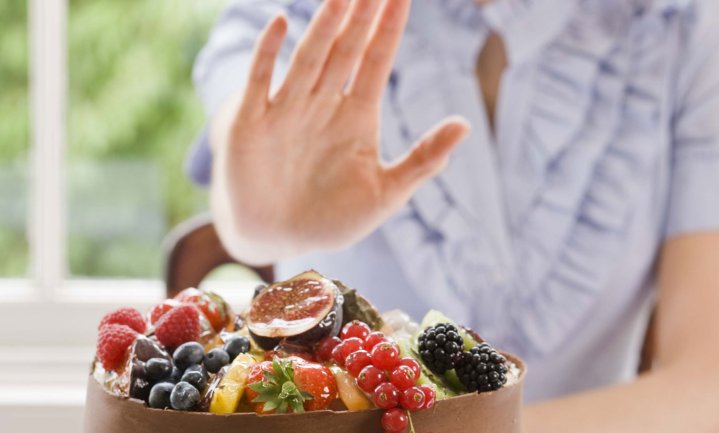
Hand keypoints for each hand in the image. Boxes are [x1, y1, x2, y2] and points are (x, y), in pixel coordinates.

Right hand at [212, 0, 469, 263]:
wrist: (276, 239)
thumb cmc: (332, 219)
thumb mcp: (386, 193)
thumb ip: (423, 159)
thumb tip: (466, 124)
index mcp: (356, 118)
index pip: (376, 61)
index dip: (389, 28)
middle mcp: (323, 105)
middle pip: (345, 49)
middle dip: (360, 14)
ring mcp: (287, 109)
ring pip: (309, 56)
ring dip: (324, 25)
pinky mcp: (252, 122)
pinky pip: (260, 80)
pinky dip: (268, 52)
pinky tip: (281, 22)